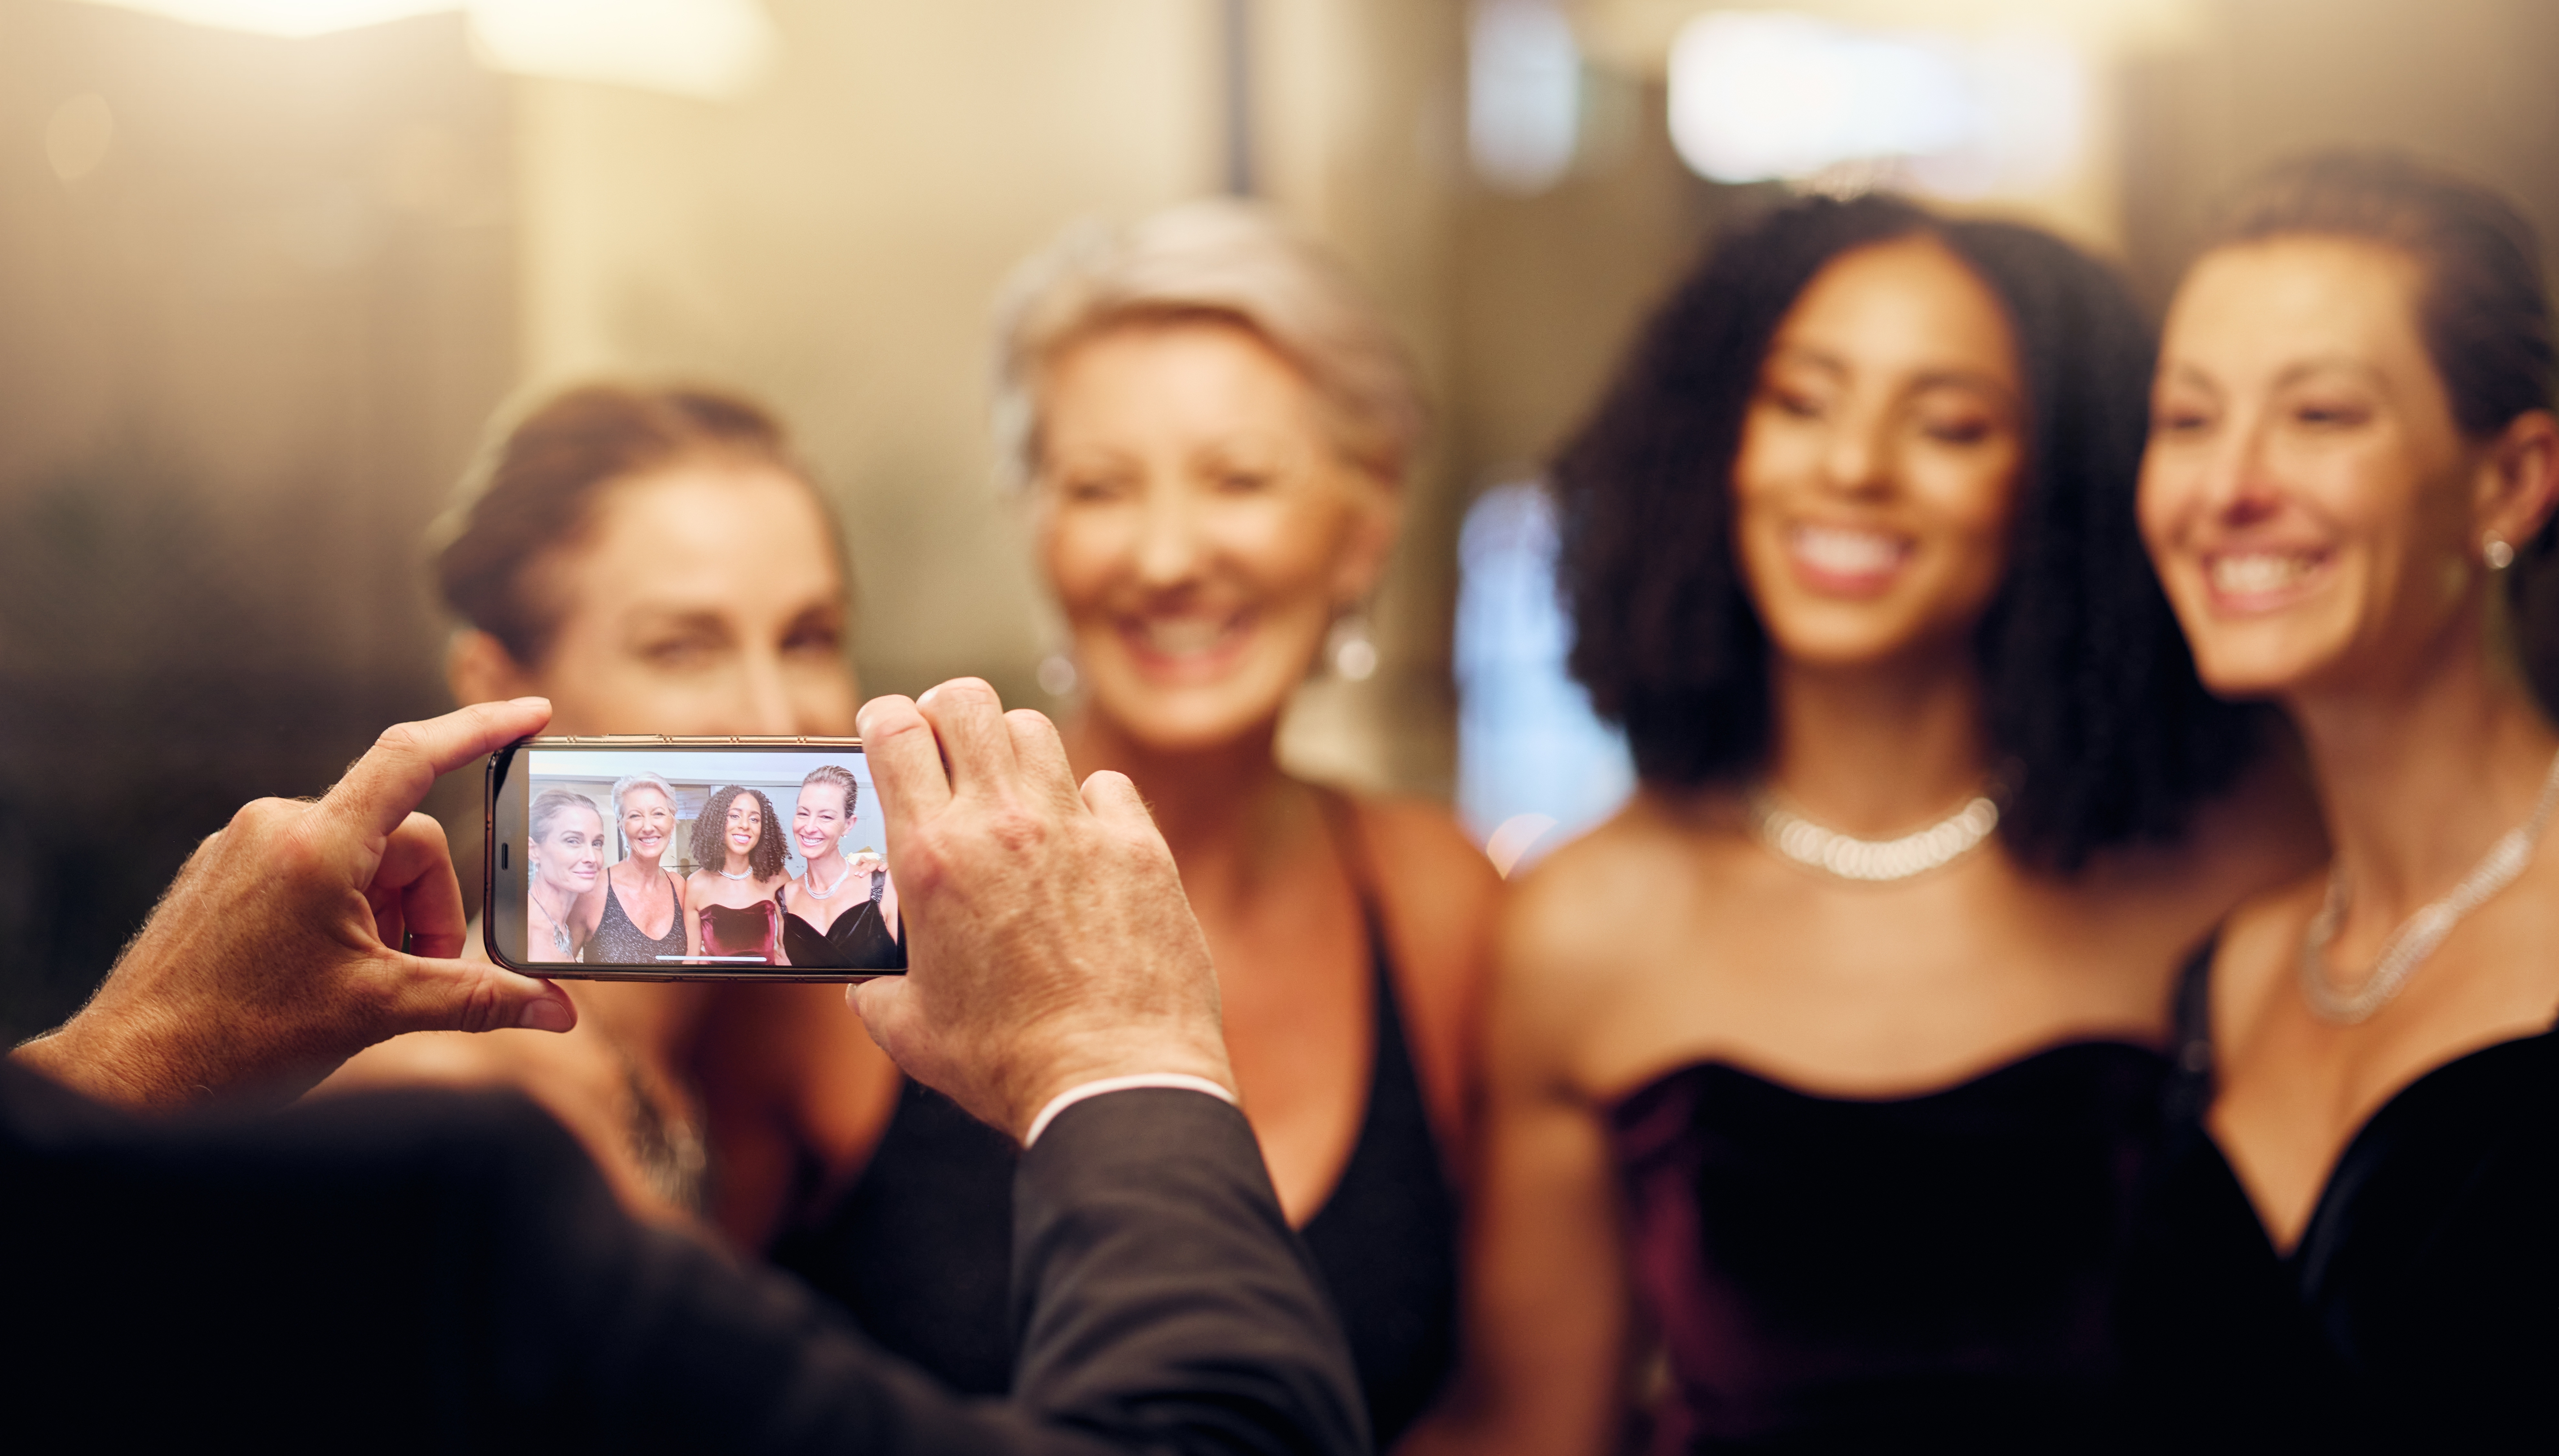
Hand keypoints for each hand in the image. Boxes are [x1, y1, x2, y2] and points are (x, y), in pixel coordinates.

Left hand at [12, 699, 577, 1109]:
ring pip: (358, 861)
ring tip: (363, 984)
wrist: (127, 1081)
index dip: (481, 728)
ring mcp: (242, 849)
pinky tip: (324, 975)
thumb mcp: (378, 1013)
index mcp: (315, 844)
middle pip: (400, 839)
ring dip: (384, 917)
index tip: (532, 714)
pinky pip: (311, 873)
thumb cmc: (238, 1043)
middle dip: (426, 906)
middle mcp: (275, 828)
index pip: (413, 757)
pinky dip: (343, 917)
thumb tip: (555, 1009)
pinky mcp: (222, 875)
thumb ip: (477, 999)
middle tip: (420, 973)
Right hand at [849, 679, 1232, 1141]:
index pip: (896, 730)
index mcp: (933, 858)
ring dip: (1012, 749)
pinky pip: (1108, 786)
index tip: (888, 729)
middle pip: (967, 701)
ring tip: (1011, 788)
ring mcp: (1077, 830)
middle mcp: (1003, 825)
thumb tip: (868, 982)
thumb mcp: (909, 1030)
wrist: (1114, 1081)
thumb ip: (876, 991)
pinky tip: (1083, 838)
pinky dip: (1089, 801)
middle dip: (945, 709)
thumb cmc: (1009, 1063)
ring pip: (1034, 731)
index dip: (885, 717)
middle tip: (946, 743)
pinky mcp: (1140, 849)